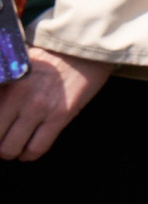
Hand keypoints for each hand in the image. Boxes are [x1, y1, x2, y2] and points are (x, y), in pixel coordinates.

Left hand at [0, 47, 112, 161]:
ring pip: (11, 148)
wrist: (84, 48)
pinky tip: (28, 152)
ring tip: (13, 148)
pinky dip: (29, 154)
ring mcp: (38, 109)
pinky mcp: (60, 116)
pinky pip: (38, 147)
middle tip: (2, 140)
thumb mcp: (17, 63)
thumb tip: (1, 100)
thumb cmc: (49, 53)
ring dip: (11, 152)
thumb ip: (4, 84)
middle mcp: (17, 98)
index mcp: (5, 83)